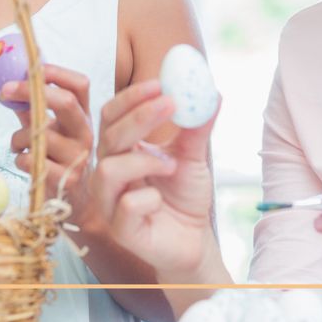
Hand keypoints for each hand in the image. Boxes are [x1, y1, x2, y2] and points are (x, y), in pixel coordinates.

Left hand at [5, 64, 97, 226]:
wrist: (76, 204)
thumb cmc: (58, 160)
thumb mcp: (53, 131)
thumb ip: (34, 109)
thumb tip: (11, 82)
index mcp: (84, 116)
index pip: (80, 84)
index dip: (57, 72)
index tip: (31, 68)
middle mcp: (86, 133)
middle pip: (66, 101)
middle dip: (31, 91)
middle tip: (5, 90)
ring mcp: (79, 157)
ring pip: (41, 134)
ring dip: (19, 137)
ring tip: (18, 145)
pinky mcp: (66, 180)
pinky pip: (32, 160)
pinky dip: (20, 159)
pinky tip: (25, 163)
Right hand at [91, 79, 219, 277]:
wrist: (194, 238)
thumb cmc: (184, 193)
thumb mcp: (192, 155)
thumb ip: (196, 126)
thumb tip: (213, 92)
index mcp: (121, 148)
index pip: (111, 114)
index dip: (130, 97)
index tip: (159, 83)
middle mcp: (108, 171)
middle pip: (109, 136)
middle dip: (139, 117)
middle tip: (171, 103)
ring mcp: (109, 201)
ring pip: (109, 169)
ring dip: (144, 161)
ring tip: (171, 165)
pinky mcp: (120, 230)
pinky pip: (125, 206)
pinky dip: (148, 198)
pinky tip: (160, 201)